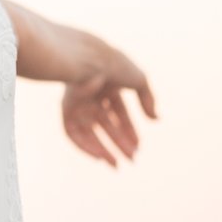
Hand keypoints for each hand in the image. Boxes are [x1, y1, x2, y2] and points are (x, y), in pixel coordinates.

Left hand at [59, 32, 155, 167]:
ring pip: (90, 131)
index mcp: (109, 86)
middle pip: (105, 125)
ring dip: (103, 148)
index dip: (130, 131)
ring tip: (116, 163)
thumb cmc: (115, 65)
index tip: (138, 147)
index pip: (119, 113)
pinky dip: (85, 145)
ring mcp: (78, 100)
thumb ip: (148, 100)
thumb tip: (156, 120)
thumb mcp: (138, 80)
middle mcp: (93, 94)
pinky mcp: (65, 106)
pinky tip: (100, 156)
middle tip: (131, 160)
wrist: (92, 58)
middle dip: (119, 142)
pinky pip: (73, 132)